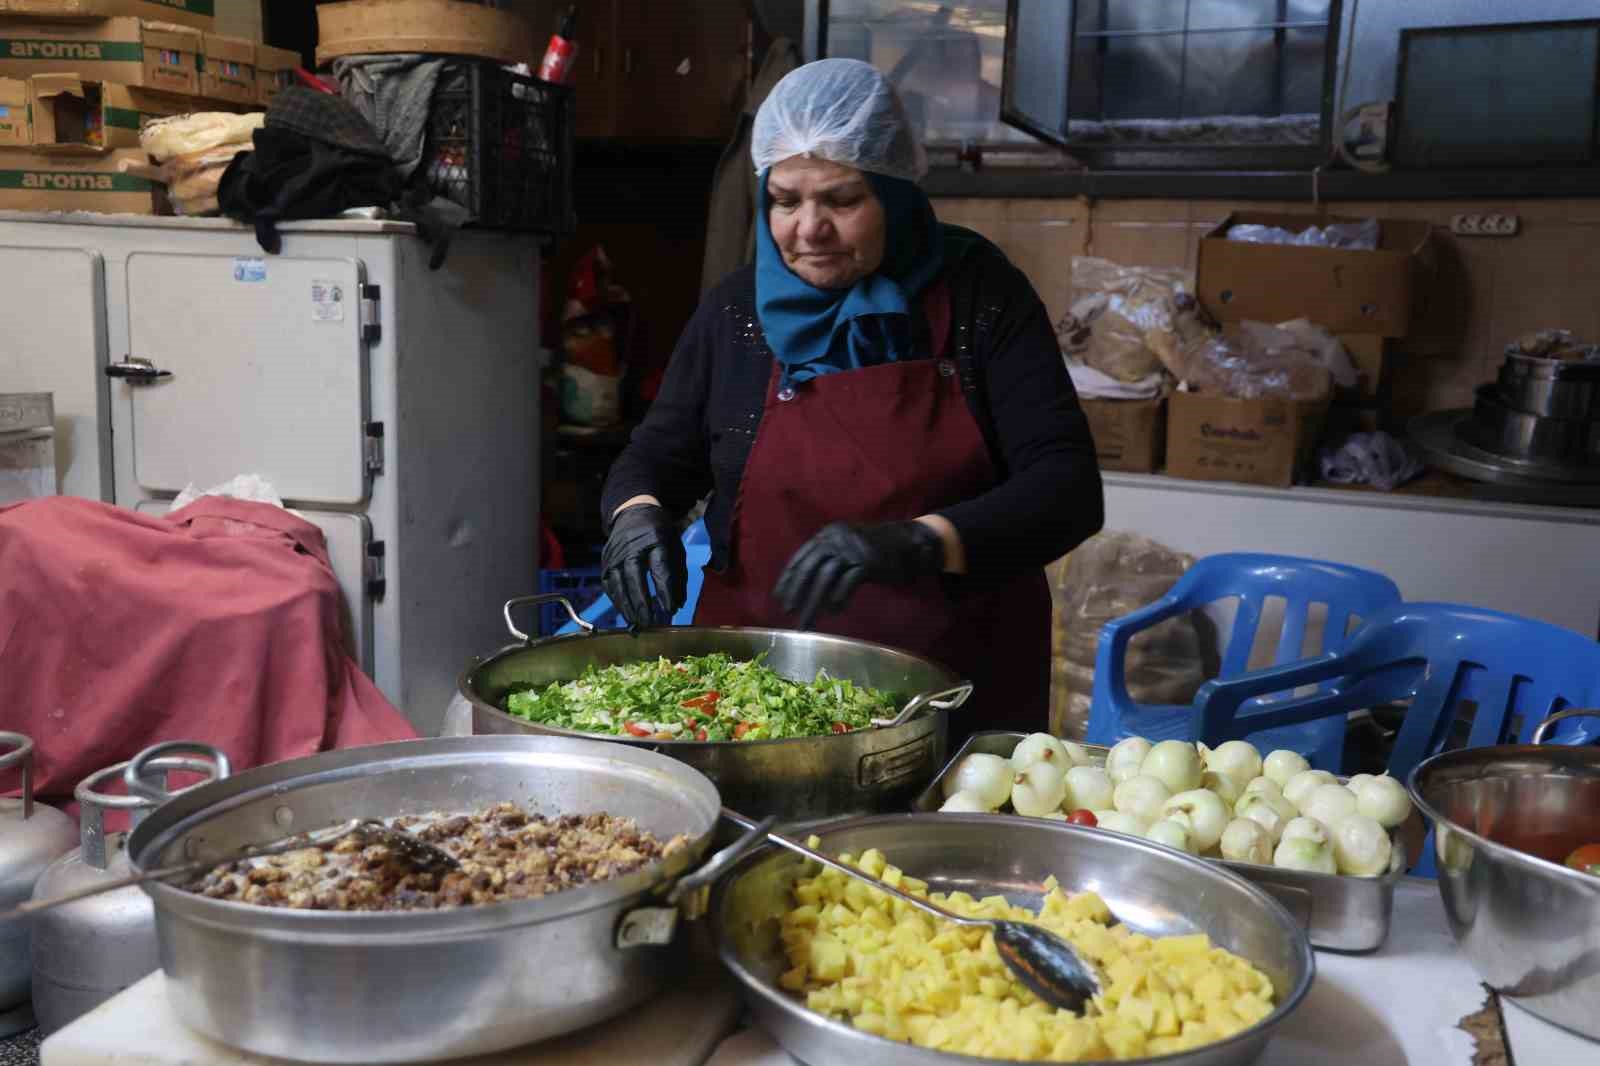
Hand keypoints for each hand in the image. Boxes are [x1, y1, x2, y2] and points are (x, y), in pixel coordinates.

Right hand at [601, 504, 687, 629]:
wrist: (634, 512)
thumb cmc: (660, 534)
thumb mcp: (676, 547)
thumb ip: (678, 576)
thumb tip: (677, 605)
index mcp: (655, 539)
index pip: (659, 567)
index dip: (664, 590)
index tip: (670, 609)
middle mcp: (631, 546)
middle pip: (634, 576)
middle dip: (641, 602)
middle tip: (649, 623)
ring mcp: (615, 553)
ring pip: (618, 582)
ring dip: (627, 606)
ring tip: (637, 623)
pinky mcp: (605, 561)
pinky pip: (609, 584)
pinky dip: (617, 600)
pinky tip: (626, 613)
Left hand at [774, 521, 945, 628]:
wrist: (907, 542)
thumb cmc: (873, 549)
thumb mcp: (845, 548)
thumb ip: (826, 559)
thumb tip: (802, 585)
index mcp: (826, 534)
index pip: (801, 558)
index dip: (788, 579)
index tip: (779, 598)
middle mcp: (836, 538)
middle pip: (809, 569)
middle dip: (796, 593)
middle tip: (787, 612)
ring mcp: (852, 549)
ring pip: (825, 579)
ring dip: (813, 603)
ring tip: (806, 621)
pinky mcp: (867, 562)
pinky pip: (847, 584)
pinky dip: (838, 600)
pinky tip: (833, 612)